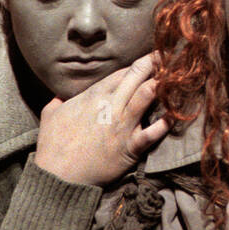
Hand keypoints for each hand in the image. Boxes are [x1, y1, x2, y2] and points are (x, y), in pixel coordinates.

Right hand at [33, 53, 168, 186]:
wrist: (57, 175)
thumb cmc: (52, 146)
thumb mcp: (50, 115)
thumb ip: (57, 101)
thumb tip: (58, 95)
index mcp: (93, 96)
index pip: (122, 72)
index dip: (140, 63)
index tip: (153, 57)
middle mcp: (110, 106)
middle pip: (137, 76)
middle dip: (155, 63)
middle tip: (171, 54)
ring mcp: (121, 126)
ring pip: (146, 96)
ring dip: (162, 84)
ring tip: (178, 74)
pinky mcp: (129, 148)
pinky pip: (151, 133)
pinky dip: (164, 124)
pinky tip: (176, 115)